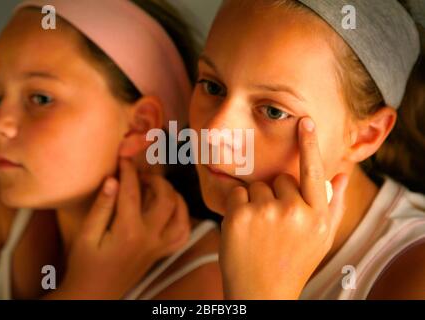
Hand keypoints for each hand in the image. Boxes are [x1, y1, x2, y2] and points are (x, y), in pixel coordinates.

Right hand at [58, 158, 189, 298]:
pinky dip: (183, 219)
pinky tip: (173, 210)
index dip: (128, 170)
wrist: (94, 294)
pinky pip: (182, 235)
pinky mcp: (161, 253)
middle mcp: (150, 237)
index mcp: (128, 231)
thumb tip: (113, 180)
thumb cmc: (85, 265)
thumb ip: (101, 207)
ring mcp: (159, 246)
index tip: (123, 158)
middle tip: (141, 174)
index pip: (132, 191)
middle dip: (156, 180)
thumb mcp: (86, 236)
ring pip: (181, 215)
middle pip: (166, 199)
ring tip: (158, 187)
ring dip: (174, 196)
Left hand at [219, 117, 348, 298]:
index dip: (309, 145)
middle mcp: (294, 212)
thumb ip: (333, 205)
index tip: (305, 121)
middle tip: (273, 225)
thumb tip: (342, 174)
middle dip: (274, 195)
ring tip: (258, 230)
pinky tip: (242, 228)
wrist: (261, 293)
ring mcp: (266, 212)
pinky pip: (236, 192)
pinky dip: (236, 205)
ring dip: (254, 201)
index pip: (314, 172)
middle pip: (279, 179)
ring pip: (256, 185)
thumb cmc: (292, 262)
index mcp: (317, 217)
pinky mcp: (240, 216)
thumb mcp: (321, 239)